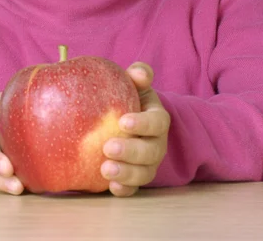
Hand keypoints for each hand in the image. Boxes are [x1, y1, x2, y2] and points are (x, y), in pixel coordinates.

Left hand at [101, 62, 169, 196]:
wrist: (121, 116)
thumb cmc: (127, 96)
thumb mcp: (133, 83)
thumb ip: (139, 74)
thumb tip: (138, 72)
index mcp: (157, 118)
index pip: (157, 122)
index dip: (143, 123)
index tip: (123, 121)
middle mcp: (156, 143)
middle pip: (152, 152)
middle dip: (132, 152)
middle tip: (108, 148)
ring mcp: (147, 163)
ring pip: (144, 173)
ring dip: (127, 174)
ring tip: (105, 169)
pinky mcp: (135, 178)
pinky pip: (134, 189)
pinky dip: (125, 190)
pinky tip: (111, 188)